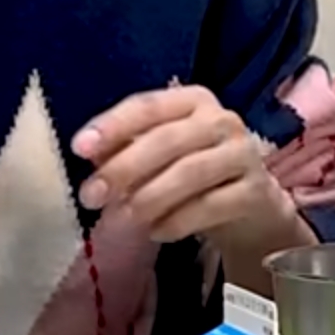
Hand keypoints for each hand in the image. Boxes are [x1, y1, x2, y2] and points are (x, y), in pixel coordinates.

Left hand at [75, 85, 294, 247]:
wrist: (253, 208)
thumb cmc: (197, 175)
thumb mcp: (160, 156)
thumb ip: (126, 149)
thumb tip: (89, 152)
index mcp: (193, 101)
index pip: (148, 105)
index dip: (113, 125)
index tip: (79, 148)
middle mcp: (222, 120)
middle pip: (166, 140)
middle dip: (123, 169)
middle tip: (90, 196)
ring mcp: (244, 154)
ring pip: (189, 173)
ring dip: (147, 198)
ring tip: (120, 219)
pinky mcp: (256, 191)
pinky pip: (210, 206)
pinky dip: (176, 221)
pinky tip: (155, 233)